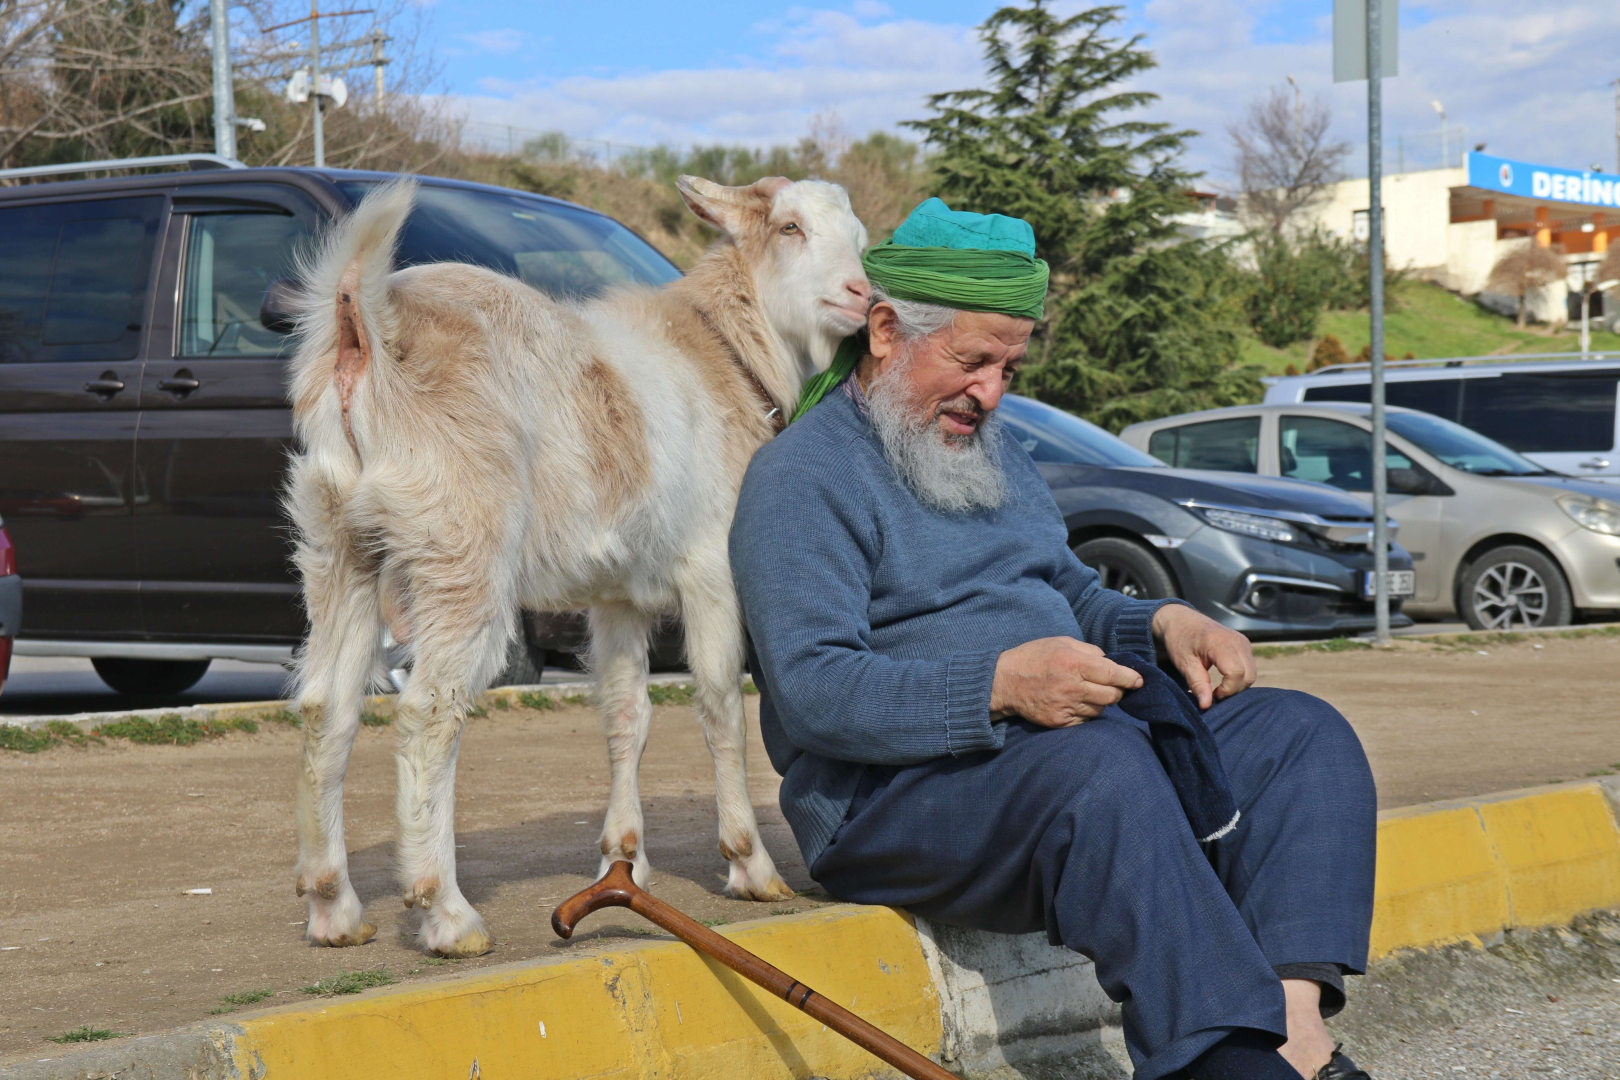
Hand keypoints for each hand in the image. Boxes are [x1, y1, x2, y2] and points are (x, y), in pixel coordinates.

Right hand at [990, 637, 1143, 727]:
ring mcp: (1065, 707)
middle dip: (1118, 691)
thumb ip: (1089, 650)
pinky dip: (1086, 712)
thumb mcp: (1061, 642)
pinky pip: (1085, 720)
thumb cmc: (1033, 658)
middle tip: (1114, 686)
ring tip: (1087, 691)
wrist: (1004, 682)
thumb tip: (1110, 661)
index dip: (1130, 678)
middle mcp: (1072, 686)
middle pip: (1112, 695)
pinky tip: (1075, 702)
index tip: (1139, 680)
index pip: (1112, 674)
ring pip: (1100, 709)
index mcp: (1073, 663)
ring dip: (1101, 701)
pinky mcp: (1059, 721)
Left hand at [1152, 603, 1255, 709]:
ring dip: (1238, 684)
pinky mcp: (1244, 643)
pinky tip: (1224, 678)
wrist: (1180, 620)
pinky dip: (1240, 676)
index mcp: (1220, 643)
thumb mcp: (1184, 664)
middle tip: (1215, 694)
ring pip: (1251, 672)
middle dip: (1234, 690)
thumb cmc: (1179, 640)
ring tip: (1218, 687)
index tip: (1213, 694)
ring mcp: (1242, 641)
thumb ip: (1197, 684)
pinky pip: (1249, 666)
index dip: (1227, 690)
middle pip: (1248, 675)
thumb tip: (1206, 705)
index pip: (1236, 673)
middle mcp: (1236, 640)